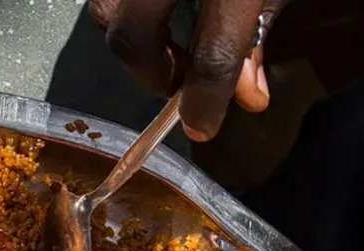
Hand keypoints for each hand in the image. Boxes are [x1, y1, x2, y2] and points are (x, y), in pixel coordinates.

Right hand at [89, 0, 286, 140]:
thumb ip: (258, 33)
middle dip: (149, 69)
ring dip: (131, 39)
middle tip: (176, 79)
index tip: (201, 126)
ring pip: (105, 9)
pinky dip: (124, 11)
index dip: (206, 100)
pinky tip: (156, 15)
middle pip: (131, 36)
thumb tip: (247, 96)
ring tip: (166, 44)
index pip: (213, 53)